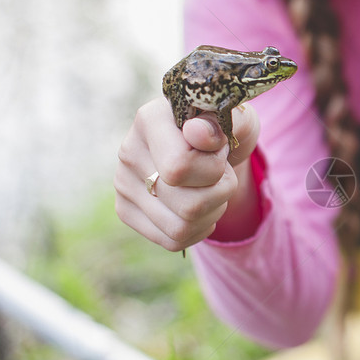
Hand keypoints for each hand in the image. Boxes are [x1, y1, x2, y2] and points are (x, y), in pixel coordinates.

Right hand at [114, 98, 261, 250]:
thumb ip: (220, 120)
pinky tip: (200, 206)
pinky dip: (198, 229)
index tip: (219, 150)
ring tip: (212, 188)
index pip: (180, 167)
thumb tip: (197, 133)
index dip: (215, 168)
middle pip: (187, 205)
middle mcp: (129, 151)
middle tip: (221, 173)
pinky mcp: (125, 210)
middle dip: (221, 193)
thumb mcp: (237, 119)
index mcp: (151, 119)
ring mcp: (123, 183)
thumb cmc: (224, 131)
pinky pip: (172, 240)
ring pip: (180, 227)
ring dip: (212, 212)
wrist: (210, 148)